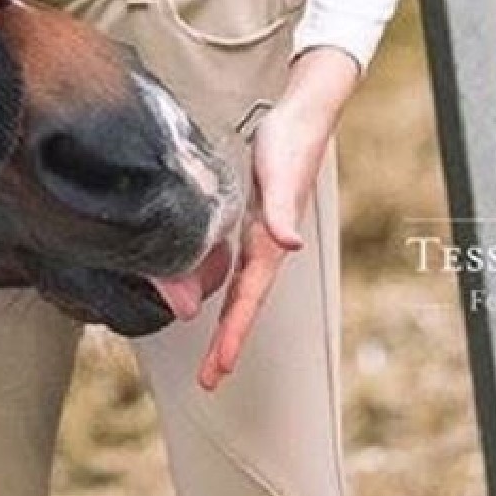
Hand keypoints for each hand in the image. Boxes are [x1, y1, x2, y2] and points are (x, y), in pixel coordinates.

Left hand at [198, 45, 359, 389]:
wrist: (300, 115)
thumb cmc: (291, 144)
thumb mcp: (280, 176)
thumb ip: (281, 212)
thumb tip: (289, 245)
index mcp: (269, 242)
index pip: (249, 299)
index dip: (234, 335)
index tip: (219, 369)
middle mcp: (264, 244)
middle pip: (242, 303)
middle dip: (227, 343)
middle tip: (210, 380)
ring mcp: (255, 233)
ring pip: (233, 286)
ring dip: (220, 318)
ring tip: (206, 351)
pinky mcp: (246, 217)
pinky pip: (227, 259)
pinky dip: (211, 278)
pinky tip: (194, 286)